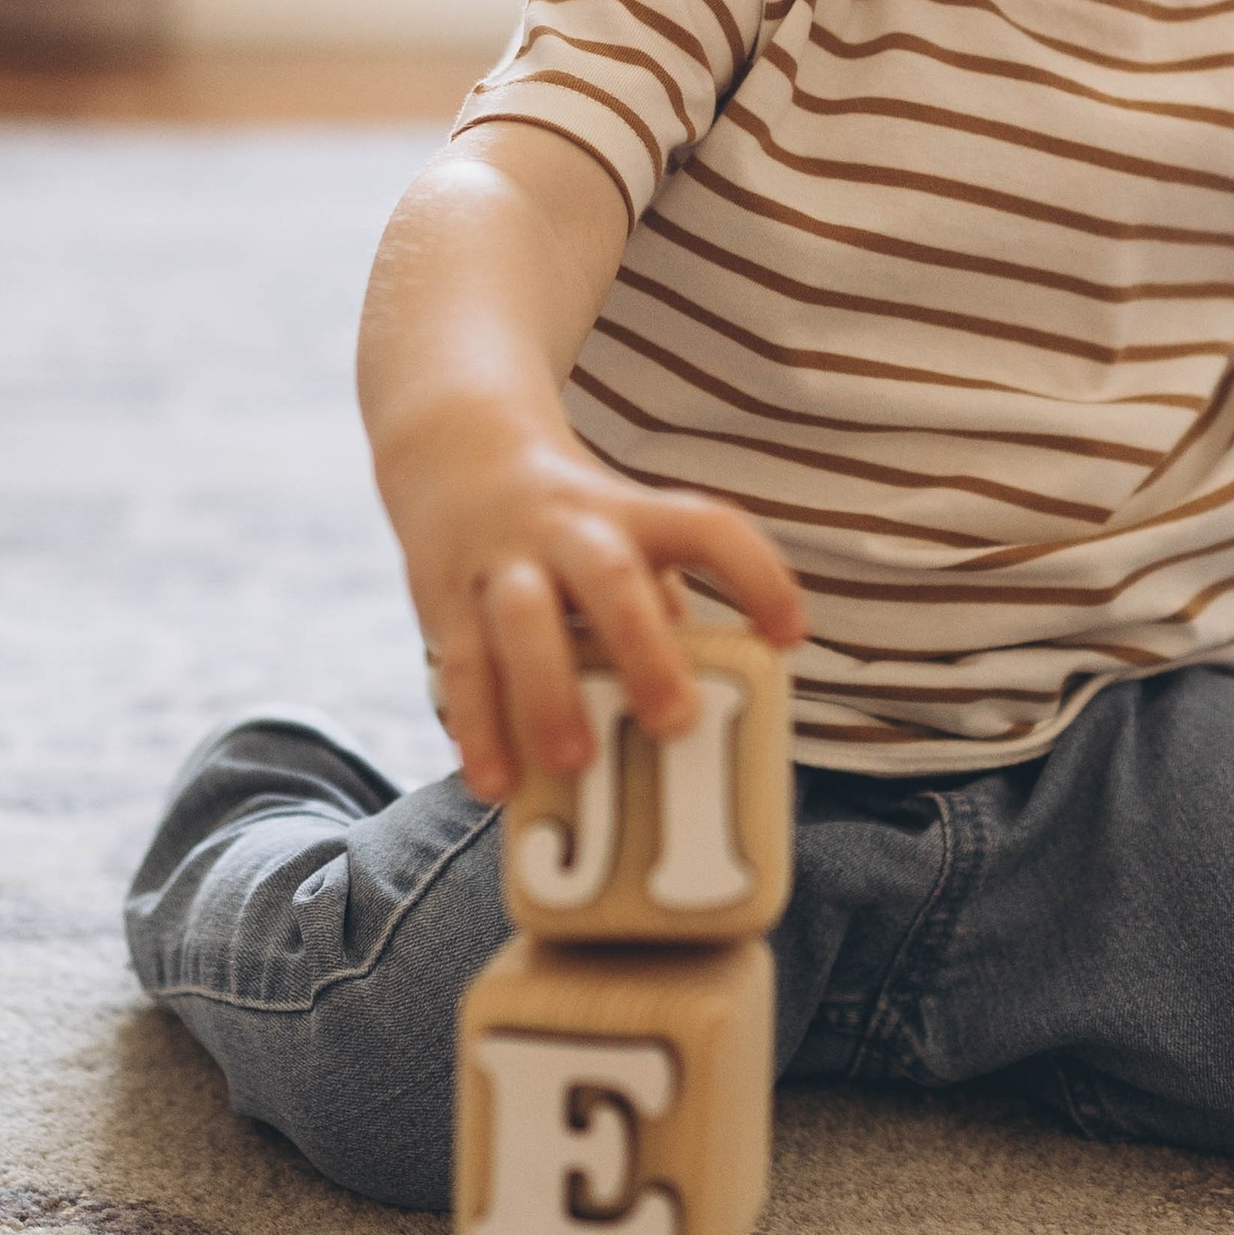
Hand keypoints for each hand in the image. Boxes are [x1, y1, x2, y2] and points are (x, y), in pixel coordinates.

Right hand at [393, 405, 804, 804]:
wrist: (456, 451)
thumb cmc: (569, 522)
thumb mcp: (622, 535)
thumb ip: (656, 606)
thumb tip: (698, 719)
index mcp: (630, 514)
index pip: (707, 529)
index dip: (756, 576)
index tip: (790, 636)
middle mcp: (567, 530)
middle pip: (610, 575)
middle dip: (644, 649)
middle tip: (675, 720)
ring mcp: (502, 562)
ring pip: (521, 618)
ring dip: (548, 694)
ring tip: (573, 765)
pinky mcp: (444, 600)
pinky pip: (458, 667)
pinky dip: (475, 728)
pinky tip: (496, 783)